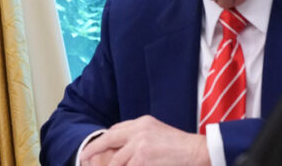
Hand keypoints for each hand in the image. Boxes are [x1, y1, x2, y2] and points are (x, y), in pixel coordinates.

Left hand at [81, 115, 208, 165]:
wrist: (197, 151)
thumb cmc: (181, 147)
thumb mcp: (158, 133)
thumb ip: (140, 137)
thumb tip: (122, 149)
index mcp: (141, 122)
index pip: (115, 130)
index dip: (103, 141)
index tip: (94, 149)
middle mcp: (138, 130)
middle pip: (108, 139)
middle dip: (94, 150)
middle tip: (84, 159)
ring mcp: (139, 144)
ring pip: (116, 161)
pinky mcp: (142, 157)